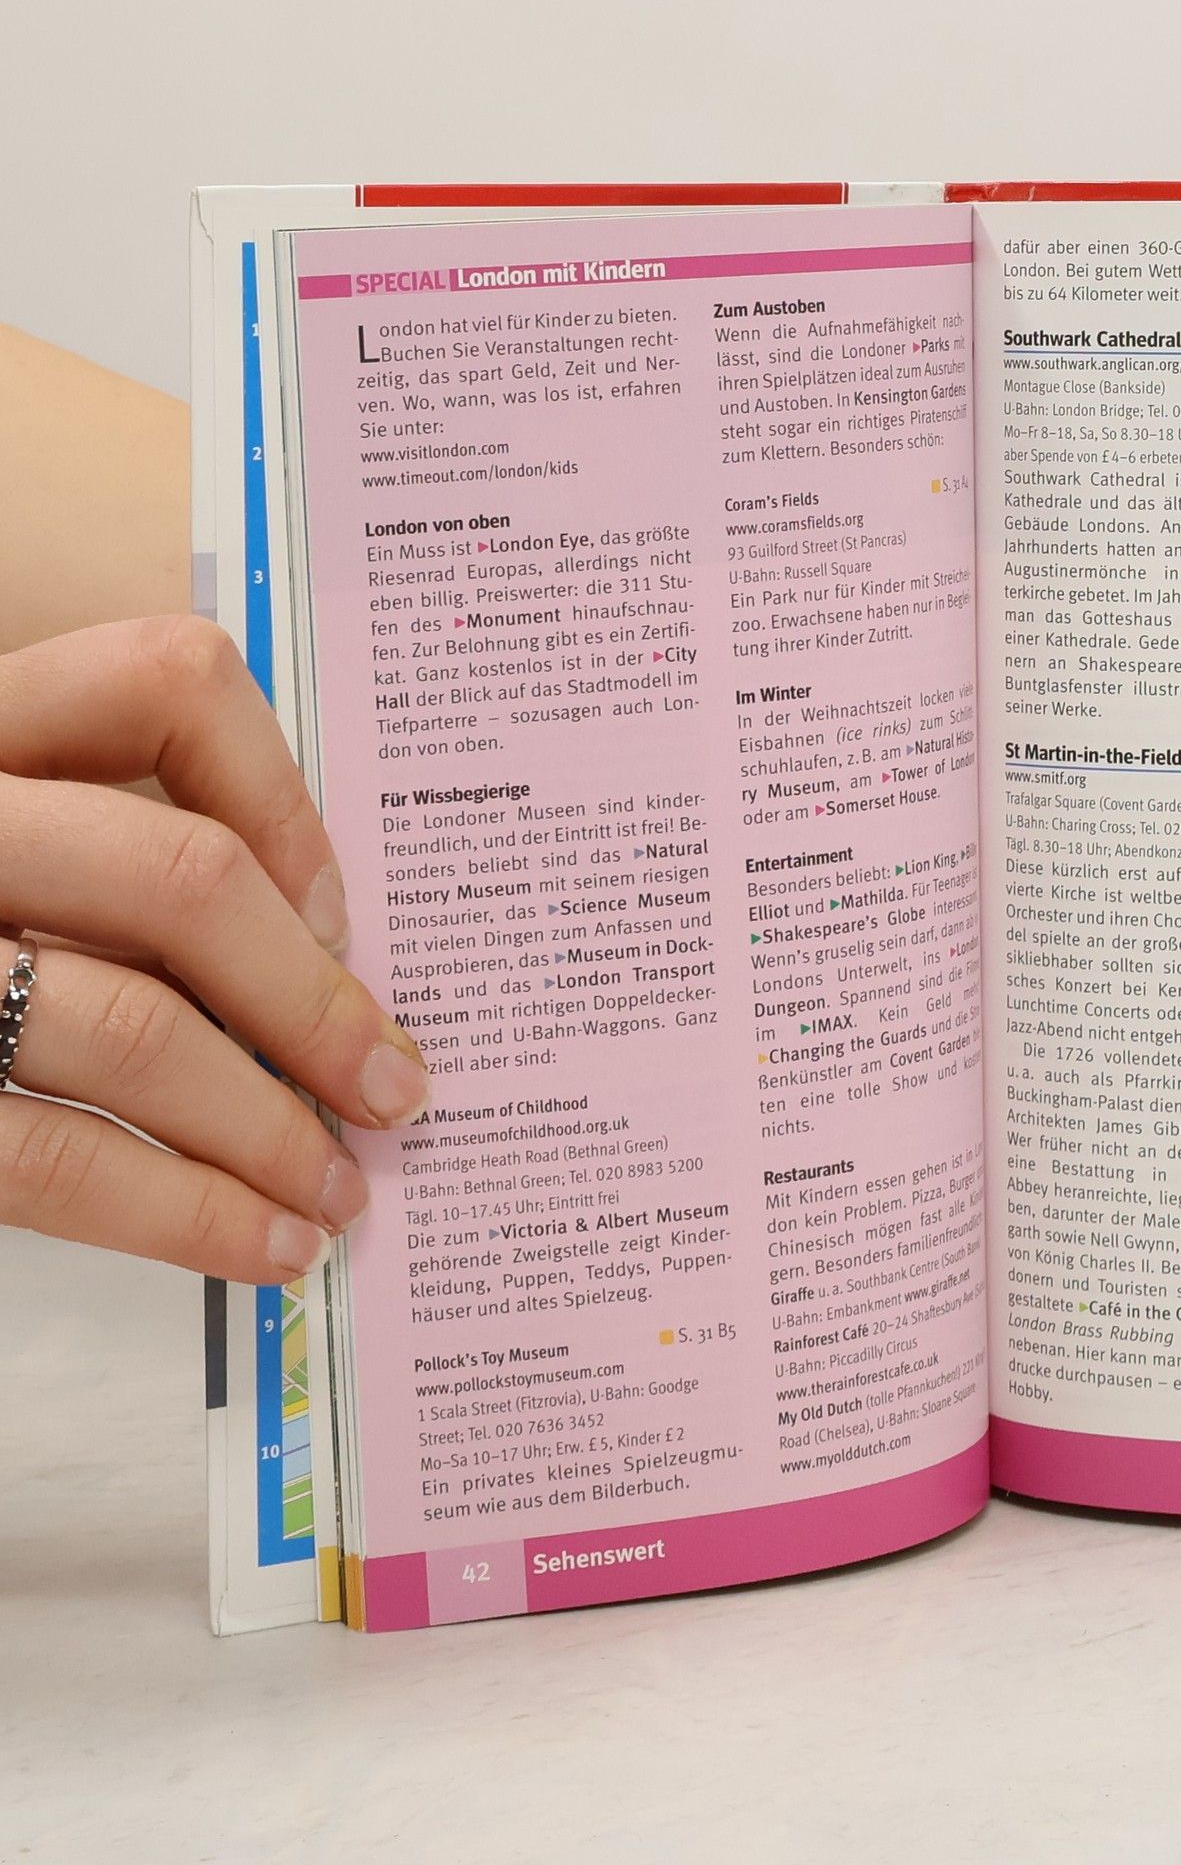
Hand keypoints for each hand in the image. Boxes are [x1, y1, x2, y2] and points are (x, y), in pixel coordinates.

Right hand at [0, 616, 429, 1282]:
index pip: (164, 683)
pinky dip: (188, 1215)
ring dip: (272, 1132)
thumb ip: (117, 852)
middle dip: (314, 1005)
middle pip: (181, 879)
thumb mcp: (16, 838)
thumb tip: (321, 962)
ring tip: (339, 1192)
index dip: (282, 798)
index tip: (339, 914)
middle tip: (395, 1089)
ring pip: (136, 1030)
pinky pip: (59, 1158)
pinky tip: (264, 1245)